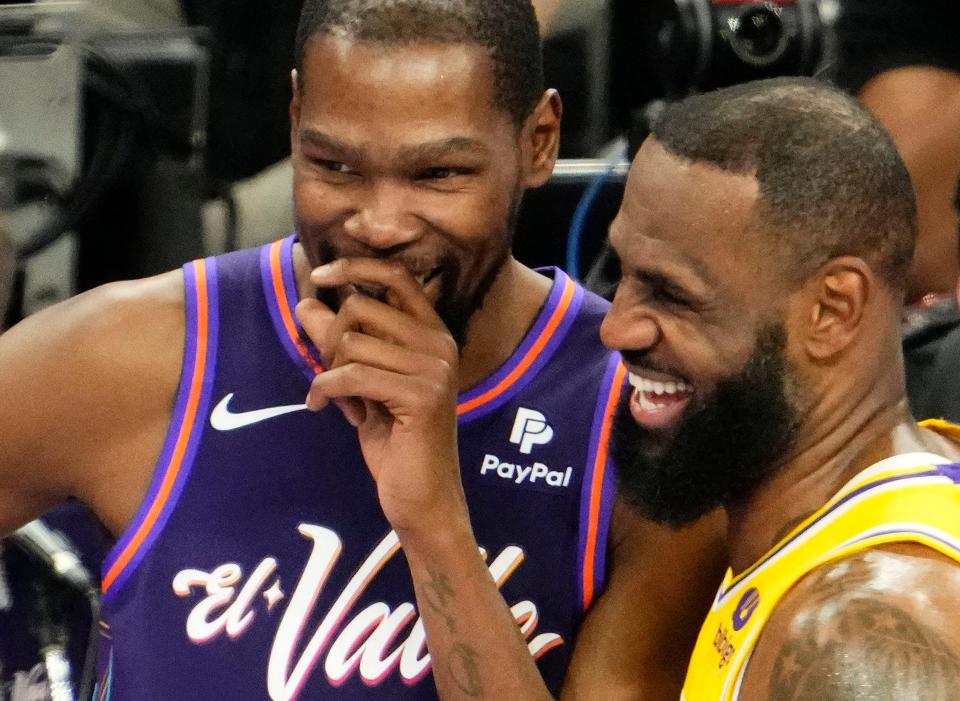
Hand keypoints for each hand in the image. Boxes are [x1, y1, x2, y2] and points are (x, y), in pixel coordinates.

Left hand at [295, 258, 466, 536]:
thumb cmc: (395, 442)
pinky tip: (319, 407)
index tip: (318, 277)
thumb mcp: (363, 385)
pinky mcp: (420, 396)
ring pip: (351, 343)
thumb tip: (305, 303)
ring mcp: (434, 369)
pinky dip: (324, 389)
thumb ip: (341, 344)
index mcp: (434, 335)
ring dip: (328, 371)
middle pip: (360, 308)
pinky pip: (350, 375)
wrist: (423, 498)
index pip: (397, 277)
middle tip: (331, 374)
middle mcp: (440, 345)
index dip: (355, 268)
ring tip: (337, 399)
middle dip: (331, 339)